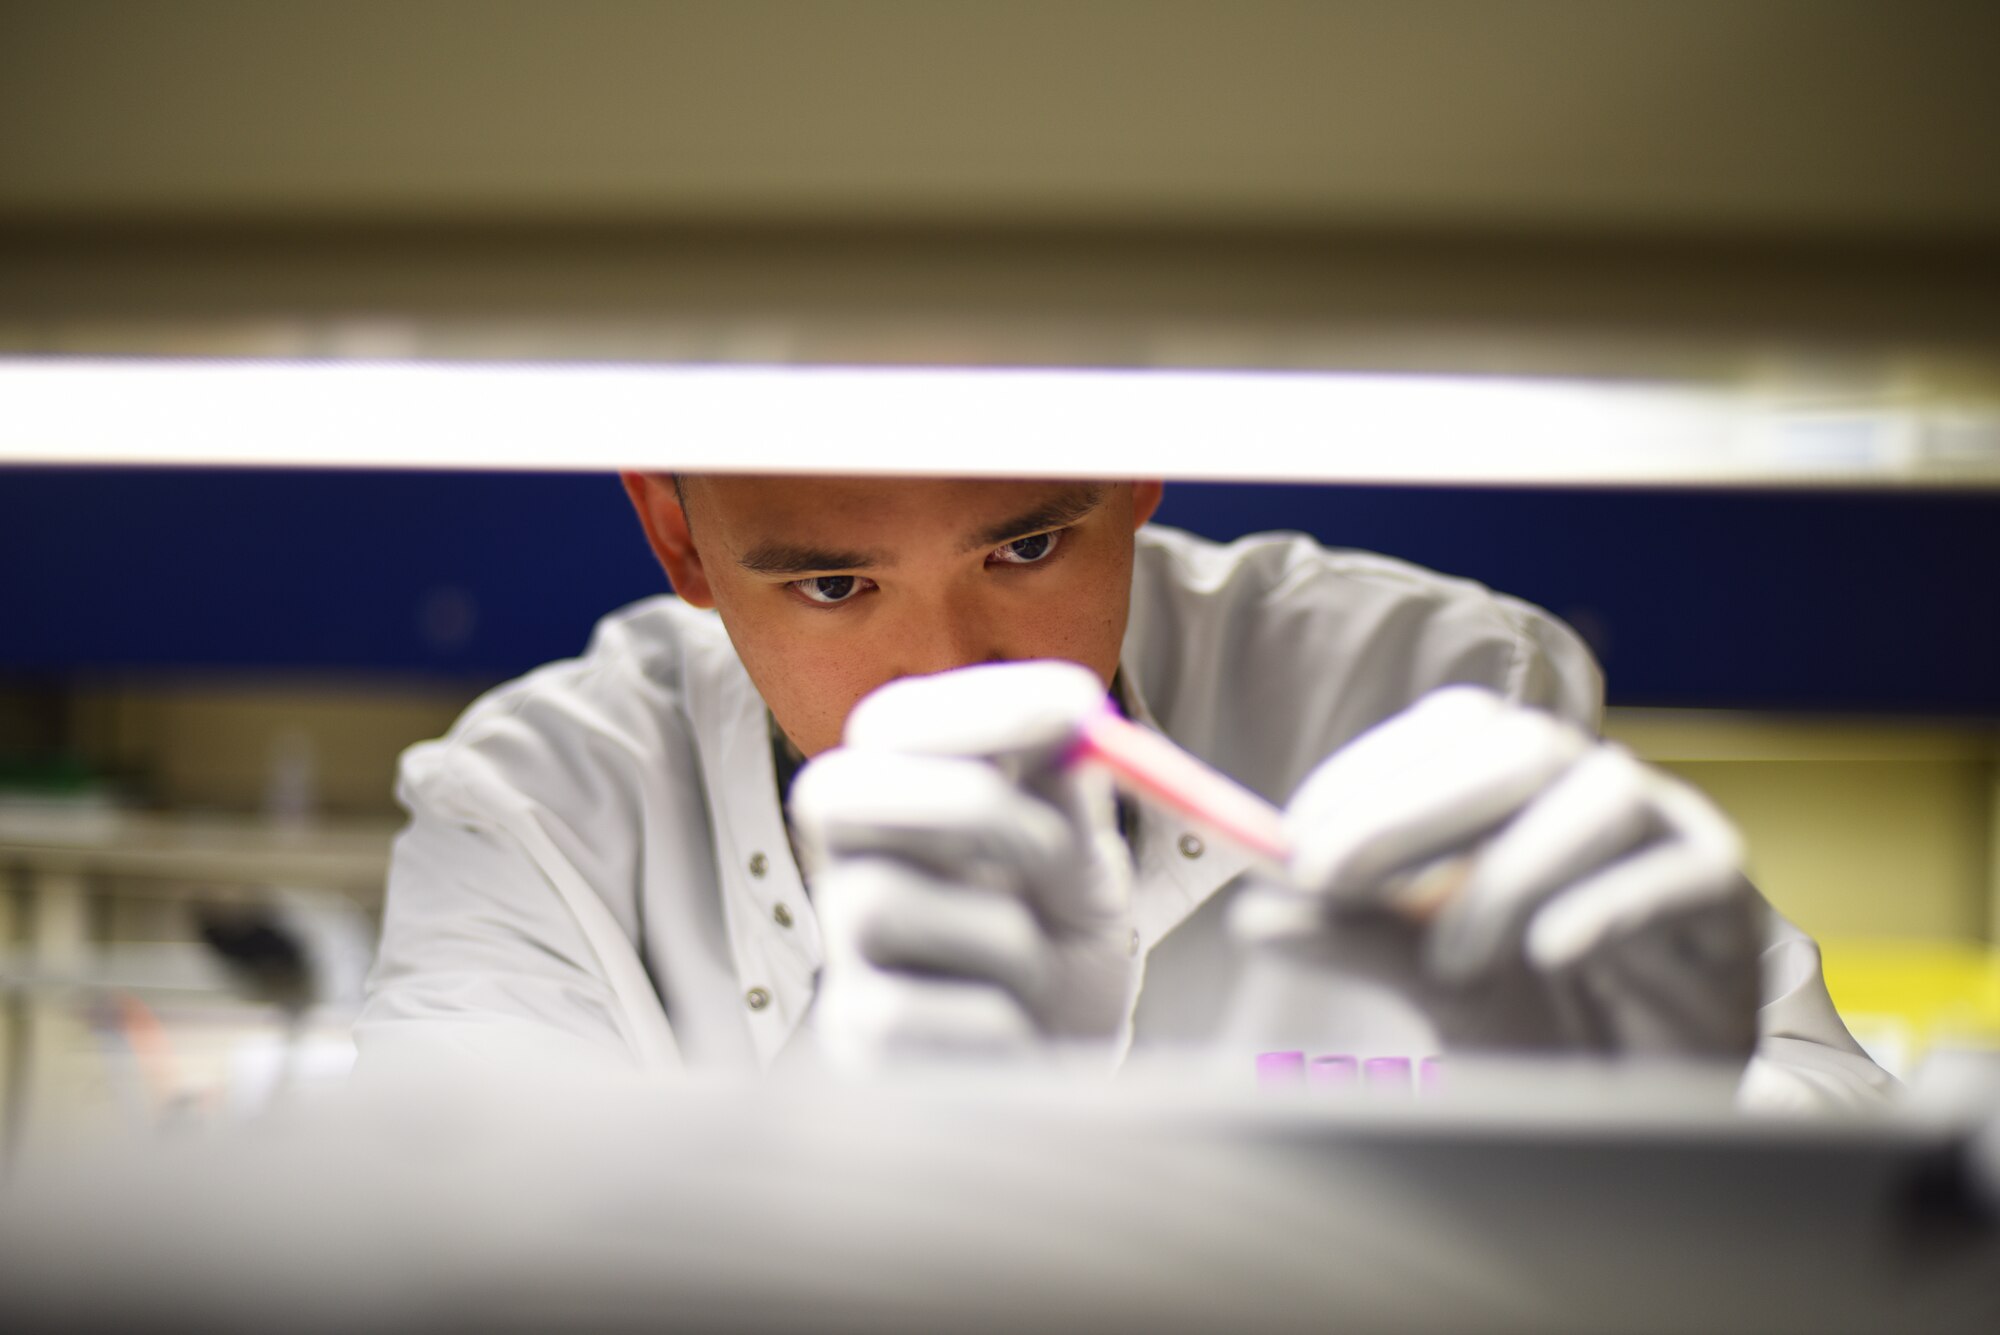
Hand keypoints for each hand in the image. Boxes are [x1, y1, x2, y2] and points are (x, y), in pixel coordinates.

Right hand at [788, 661, 1139, 1069]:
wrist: (1067, 1087)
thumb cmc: (1065, 964)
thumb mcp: (1085, 872)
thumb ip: (1072, 801)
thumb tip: (1079, 724)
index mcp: (905, 809)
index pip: (891, 725)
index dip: (976, 706)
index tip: (1079, 707)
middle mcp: (854, 872)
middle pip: (836, 791)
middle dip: (958, 801)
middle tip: (1057, 848)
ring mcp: (843, 959)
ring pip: (879, 902)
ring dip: (1001, 936)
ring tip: (1038, 972)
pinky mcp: (852, 1046)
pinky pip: (909, 1012)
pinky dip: (998, 1022)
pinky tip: (1017, 1035)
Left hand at [1234, 687, 1759, 1056]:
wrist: (1646, 1110)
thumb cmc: (1541, 1023)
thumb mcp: (1432, 981)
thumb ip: (1356, 939)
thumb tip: (1257, 912)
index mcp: (1527, 784)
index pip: (1453, 730)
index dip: (1370, 772)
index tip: (1295, 840)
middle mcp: (1596, 788)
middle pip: (1517, 746)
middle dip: (1413, 808)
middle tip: (1331, 877)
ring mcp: (1671, 835)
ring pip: (1599, 796)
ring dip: (1506, 872)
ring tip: (1450, 960)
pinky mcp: (1728, 904)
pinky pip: (1677, 879)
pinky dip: (1606, 908)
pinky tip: (1548, 952)